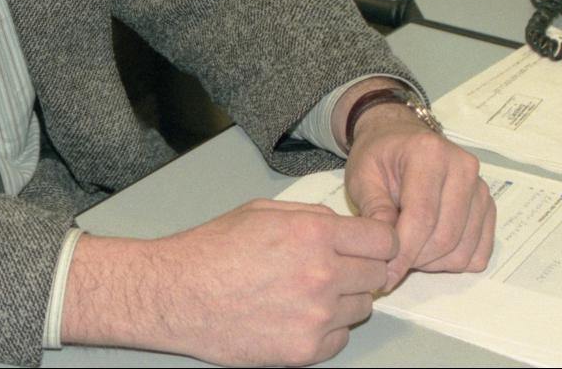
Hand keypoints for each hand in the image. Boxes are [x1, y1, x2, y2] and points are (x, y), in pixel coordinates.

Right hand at [64, 200, 395, 365]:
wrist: (177, 294)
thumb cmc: (212, 250)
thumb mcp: (263, 212)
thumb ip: (312, 216)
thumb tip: (346, 228)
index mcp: (314, 233)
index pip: (384, 241)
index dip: (377, 243)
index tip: (368, 247)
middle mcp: (323, 274)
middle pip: (378, 275)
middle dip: (360, 270)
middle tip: (331, 270)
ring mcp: (316, 316)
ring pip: (361, 308)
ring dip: (343, 301)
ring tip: (303, 293)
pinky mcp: (305, 350)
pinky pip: (340, 338)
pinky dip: (326, 330)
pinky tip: (296, 316)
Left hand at [342, 100, 494, 289]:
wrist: (399, 138)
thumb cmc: (378, 157)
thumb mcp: (362, 177)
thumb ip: (374, 210)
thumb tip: (386, 251)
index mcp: (429, 154)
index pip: (422, 217)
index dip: (403, 253)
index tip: (385, 275)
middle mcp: (463, 168)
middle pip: (445, 237)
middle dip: (416, 260)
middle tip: (391, 262)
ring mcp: (481, 189)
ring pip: (463, 250)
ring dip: (433, 263)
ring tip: (408, 249)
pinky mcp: (489, 207)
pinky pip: (478, 253)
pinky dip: (452, 261)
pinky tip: (429, 248)